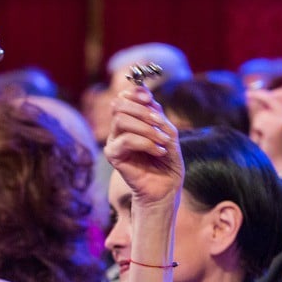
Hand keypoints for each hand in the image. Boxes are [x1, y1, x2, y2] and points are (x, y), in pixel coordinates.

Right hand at [104, 87, 182, 208]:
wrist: (166, 188)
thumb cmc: (168, 161)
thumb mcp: (168, 133)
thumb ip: (158, 115)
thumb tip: (148, 98)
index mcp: (132, 120)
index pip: (124, 97)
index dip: (135, 93)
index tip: (150, 99)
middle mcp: (119, 128)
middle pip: (119, 105)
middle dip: (142, 110)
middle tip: (160, 123)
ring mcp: (114, 141)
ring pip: (121, 120)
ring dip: (147, 128)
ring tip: (163, 141)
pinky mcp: (113, 155)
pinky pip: (126, 140)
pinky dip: (146, 143)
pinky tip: (159, 152)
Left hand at [247, 87, 281, 161]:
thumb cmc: (275, 148)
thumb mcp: (273, 126)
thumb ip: (264, 111)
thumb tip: (249, 96)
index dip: (271, 92)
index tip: (257, 92)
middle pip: (272, 95)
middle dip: (258, 95)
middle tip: (247, 94)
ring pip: (261, 112)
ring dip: (257, 123)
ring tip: (263, 136)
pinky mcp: (279, 124)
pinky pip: (259, 121)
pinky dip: (257, 131)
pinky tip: (264, 141)